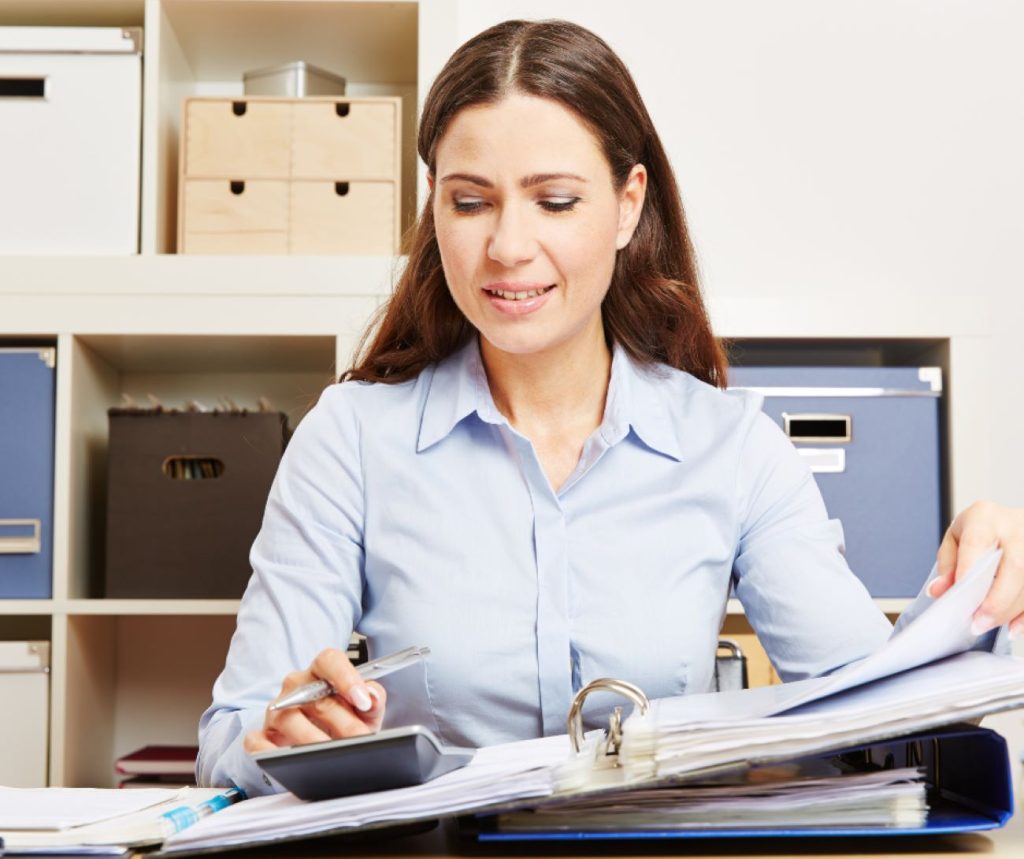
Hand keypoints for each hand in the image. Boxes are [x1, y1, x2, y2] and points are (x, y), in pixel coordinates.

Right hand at [243, 648, 386, 753]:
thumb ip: (374, 698)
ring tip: (333, 753)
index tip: (364, 701)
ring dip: (314, 739)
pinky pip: (256, 741)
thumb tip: (372, 697)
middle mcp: (297, 686)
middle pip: (318, 699)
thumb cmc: (344, 719)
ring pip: (291, 720)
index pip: (329, 661)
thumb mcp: (365, 709)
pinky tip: (285, 760)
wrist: (323, 742)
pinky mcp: (262, 734)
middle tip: (362, 739)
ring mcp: (277, 709)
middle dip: (344, 723)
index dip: (347, 678)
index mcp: (321, 671)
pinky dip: (268, 751)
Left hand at [929, 501, 1023, 637]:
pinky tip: (1014, 626)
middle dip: (997, 602)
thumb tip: (938, 591)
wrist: (1010, 521)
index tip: (962, 601)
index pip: (977, 543)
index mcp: (985, 518)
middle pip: (1015, 567)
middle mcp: (1016, 527)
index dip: (970, 573)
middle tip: (979, 623)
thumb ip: (948, 565)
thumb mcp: (956, 538)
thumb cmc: (982, 530)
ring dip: (1011, 610)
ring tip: (990, 624)